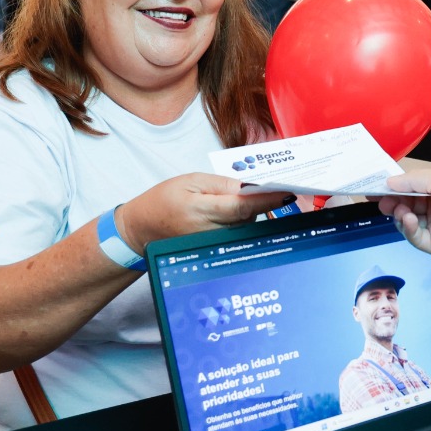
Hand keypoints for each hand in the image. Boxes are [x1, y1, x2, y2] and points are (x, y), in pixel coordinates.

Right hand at [118, 173, 286, 252]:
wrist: (143, 229)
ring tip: (235, 199)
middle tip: (265, 186)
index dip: (268, 199)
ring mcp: (213, 244)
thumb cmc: (164, 201)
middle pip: (249, 216)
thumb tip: (250, 185)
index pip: (243, 206)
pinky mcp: (215, 249)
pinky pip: (238, 233)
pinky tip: (233, 212)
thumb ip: (222, 183)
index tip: (287, 191)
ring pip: (246, 225)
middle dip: (260, 201)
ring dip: (250, 211)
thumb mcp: (190, 181)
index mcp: (202, 210)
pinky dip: (243, 220)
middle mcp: (210, 232)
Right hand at [376, 170, 430, 268]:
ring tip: (400, 210)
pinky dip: (409, 229)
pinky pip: (415, 237)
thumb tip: (391, 182)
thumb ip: (413, 180)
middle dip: (393, 201)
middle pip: (407, 203)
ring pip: (408, 221)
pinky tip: (409, 221)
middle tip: (380, 200)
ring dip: (400, 215)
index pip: (412, 185)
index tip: (376, 186)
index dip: (395, 186)